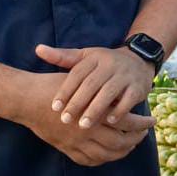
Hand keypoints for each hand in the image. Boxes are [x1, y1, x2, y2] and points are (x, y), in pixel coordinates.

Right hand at [14, 71, 154, 166]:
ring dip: (122, 151)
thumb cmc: (54, 84)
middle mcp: (88, 129)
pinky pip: (89, 160)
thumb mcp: (82, 79)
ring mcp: (77, 142)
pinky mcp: (67, 149)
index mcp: (96, 110)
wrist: (26, 99)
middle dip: (136, 139)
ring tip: (131, 144)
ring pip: (107, 154)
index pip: (128, 122)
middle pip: (121, 142)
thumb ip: (103, 89)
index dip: (142, 123)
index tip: (151, 120)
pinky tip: (110, 153)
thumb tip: (124, 91)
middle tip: (144, 134)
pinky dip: (103, 158)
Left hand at [36, 44, 154, 129]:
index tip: (54, 107)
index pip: (77, 73)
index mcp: (94, 57)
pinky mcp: (138, 86)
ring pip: (109, 93)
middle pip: (91, 84)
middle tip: (65, 120)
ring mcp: (125, 75)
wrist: (138, 60)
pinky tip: (109, 121)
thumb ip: (62, 57)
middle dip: (77, 103)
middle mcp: (110, 64)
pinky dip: (119, 110)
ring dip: (95, 110)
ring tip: (83, 125)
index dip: (65, 90)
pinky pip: (128, 99)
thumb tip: (38, 49)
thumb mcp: (85, 57)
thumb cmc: (104, 63)